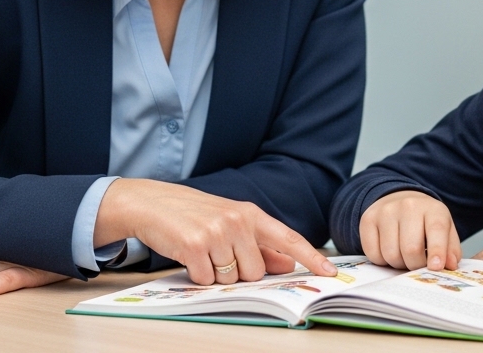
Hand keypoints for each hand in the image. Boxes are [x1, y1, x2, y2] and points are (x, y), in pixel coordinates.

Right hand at [97, 178, 336, 285]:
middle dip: (238, 272)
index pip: (288, 238)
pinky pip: (206, 280)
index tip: (329, 273)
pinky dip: (197, 276)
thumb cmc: (194, 215)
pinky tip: (189, 256)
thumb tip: (288, 264)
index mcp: (251, 213)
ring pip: (232, 279)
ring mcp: (217, 232)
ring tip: (202, 252)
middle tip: (218, 254)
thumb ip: (260, 245)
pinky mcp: (195, 246)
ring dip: (216, 274)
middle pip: (255, 272)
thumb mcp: (231, 222)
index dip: (311, 257)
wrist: (152, 203)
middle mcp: (237, 220)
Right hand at [358, 190, 460, 270]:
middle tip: (418, 264)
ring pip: (391, 254)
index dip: (437, 251)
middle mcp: (408, 206)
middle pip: (411, 249)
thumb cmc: (424, 221)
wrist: (399, 200)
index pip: (436, 229)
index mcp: (433, 208)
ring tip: (404, 256)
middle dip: (415, 265)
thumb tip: (449, 265)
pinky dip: (382, 261)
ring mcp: (385, 211)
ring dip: (398, 264)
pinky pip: (373, 254)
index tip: (436, 267)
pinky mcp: (367, 220)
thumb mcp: (445, 230)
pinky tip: (389, 251)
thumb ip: (451, 249)